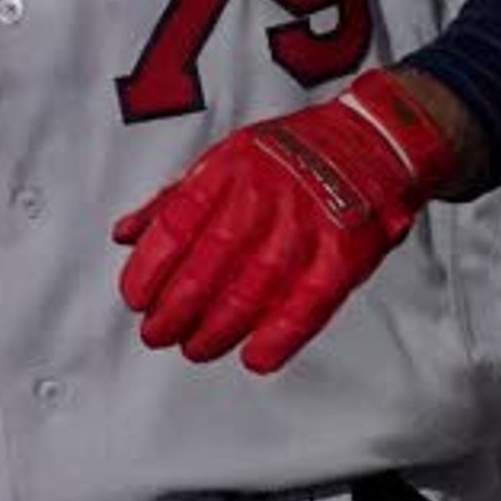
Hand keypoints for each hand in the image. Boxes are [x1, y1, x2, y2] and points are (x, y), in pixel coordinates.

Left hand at [115, 70, 464, 373]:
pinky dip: (279, 336)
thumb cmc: (294, 153)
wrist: (374, 142)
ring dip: (216, 330)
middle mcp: (264, 196)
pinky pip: (306, 304)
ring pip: (250, 291)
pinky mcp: (342, 255)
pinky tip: (255, 358)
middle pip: (207, 267)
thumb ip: (175, 198)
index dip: (149, 270)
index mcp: (229, 169)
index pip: (175, 226)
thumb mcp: (227, 156)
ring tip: (196, 347)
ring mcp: (306, 226)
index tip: (135, 298)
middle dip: (174, 311)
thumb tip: (126, 234)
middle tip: (158, 334)